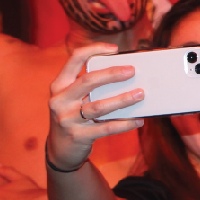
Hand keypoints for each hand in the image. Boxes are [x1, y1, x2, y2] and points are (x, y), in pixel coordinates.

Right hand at [47, 44, 144, 171]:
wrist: (59, 150)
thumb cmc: (72, 116)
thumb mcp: (71, 98)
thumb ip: (88, 85)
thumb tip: (123, 72)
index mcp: (59, 85)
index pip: (74, 59)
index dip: (94, 50)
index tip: (114, 49)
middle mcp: (60, 100)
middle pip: (88, 81)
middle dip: (112, 74)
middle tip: (132, 71)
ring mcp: (68, 119)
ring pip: (99, 106)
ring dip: (122, 99)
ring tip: (140, 94)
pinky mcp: (79, 136)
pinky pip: (106, 128)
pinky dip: (124, 123)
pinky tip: (138, 120)